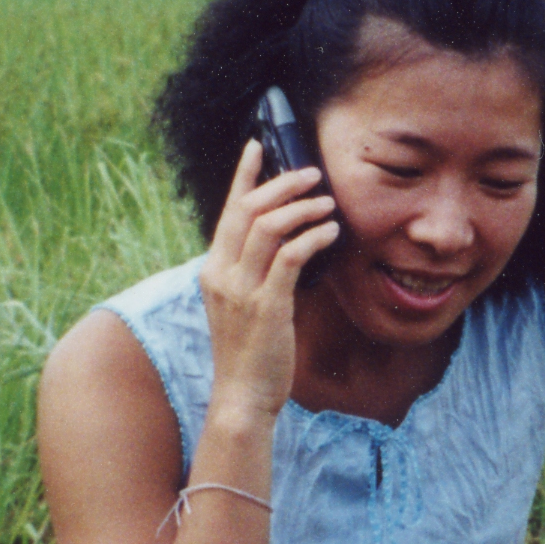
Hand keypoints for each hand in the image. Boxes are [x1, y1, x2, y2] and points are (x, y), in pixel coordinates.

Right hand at [197, 138, 338, 423]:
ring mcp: (241, 290)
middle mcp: (221, 274)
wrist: (242, 397)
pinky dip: (313, 237)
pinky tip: (331, 233)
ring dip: (302, 208)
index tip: (258, 145)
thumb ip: (256, 274)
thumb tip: (289, 244)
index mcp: (213, 270)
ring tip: (328, 203)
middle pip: (248, 210)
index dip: (243, 175)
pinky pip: (290, 256)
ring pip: (268, 227)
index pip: (227, 211)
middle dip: (281, 183)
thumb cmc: (250, 354)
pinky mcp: (266, 306)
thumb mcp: (244, 306)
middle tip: (312, 173)